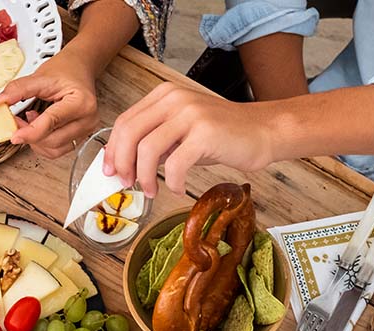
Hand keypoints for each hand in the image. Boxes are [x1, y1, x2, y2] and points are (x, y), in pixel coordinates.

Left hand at [0, 52, 100, 158]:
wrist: (79, 69)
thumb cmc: (66, 71)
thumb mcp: (40, 76)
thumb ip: (18, 89)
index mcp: (81, 103)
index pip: (51, 123)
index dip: (30, 132)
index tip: (14, 135)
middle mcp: (87, 120)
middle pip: (52, 141)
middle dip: (30, 134)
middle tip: (17, 120)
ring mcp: (85, 131)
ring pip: (54, 149)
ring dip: (36, 140)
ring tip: (31, 119)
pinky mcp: (79, 137)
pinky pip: (57, 150)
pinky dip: (43, 142)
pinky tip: (39, 126)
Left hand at [103, 83, 278, 197]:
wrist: (262, 131)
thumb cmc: (221, 136)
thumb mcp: (180, 133)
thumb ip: (153, 142)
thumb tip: (122, 165)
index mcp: (164, 96)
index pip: (125, 121)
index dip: (113, 149)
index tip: (110, 171)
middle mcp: (174, 99)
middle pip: (130, 133)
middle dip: (122, 164)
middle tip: (127, 184)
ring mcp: (190, 114)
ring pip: (148, 149)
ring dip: (144, 176)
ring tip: (151, 190)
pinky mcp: (206, 133)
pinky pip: (176, 163)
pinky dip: (173, 182)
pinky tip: (177, 189)